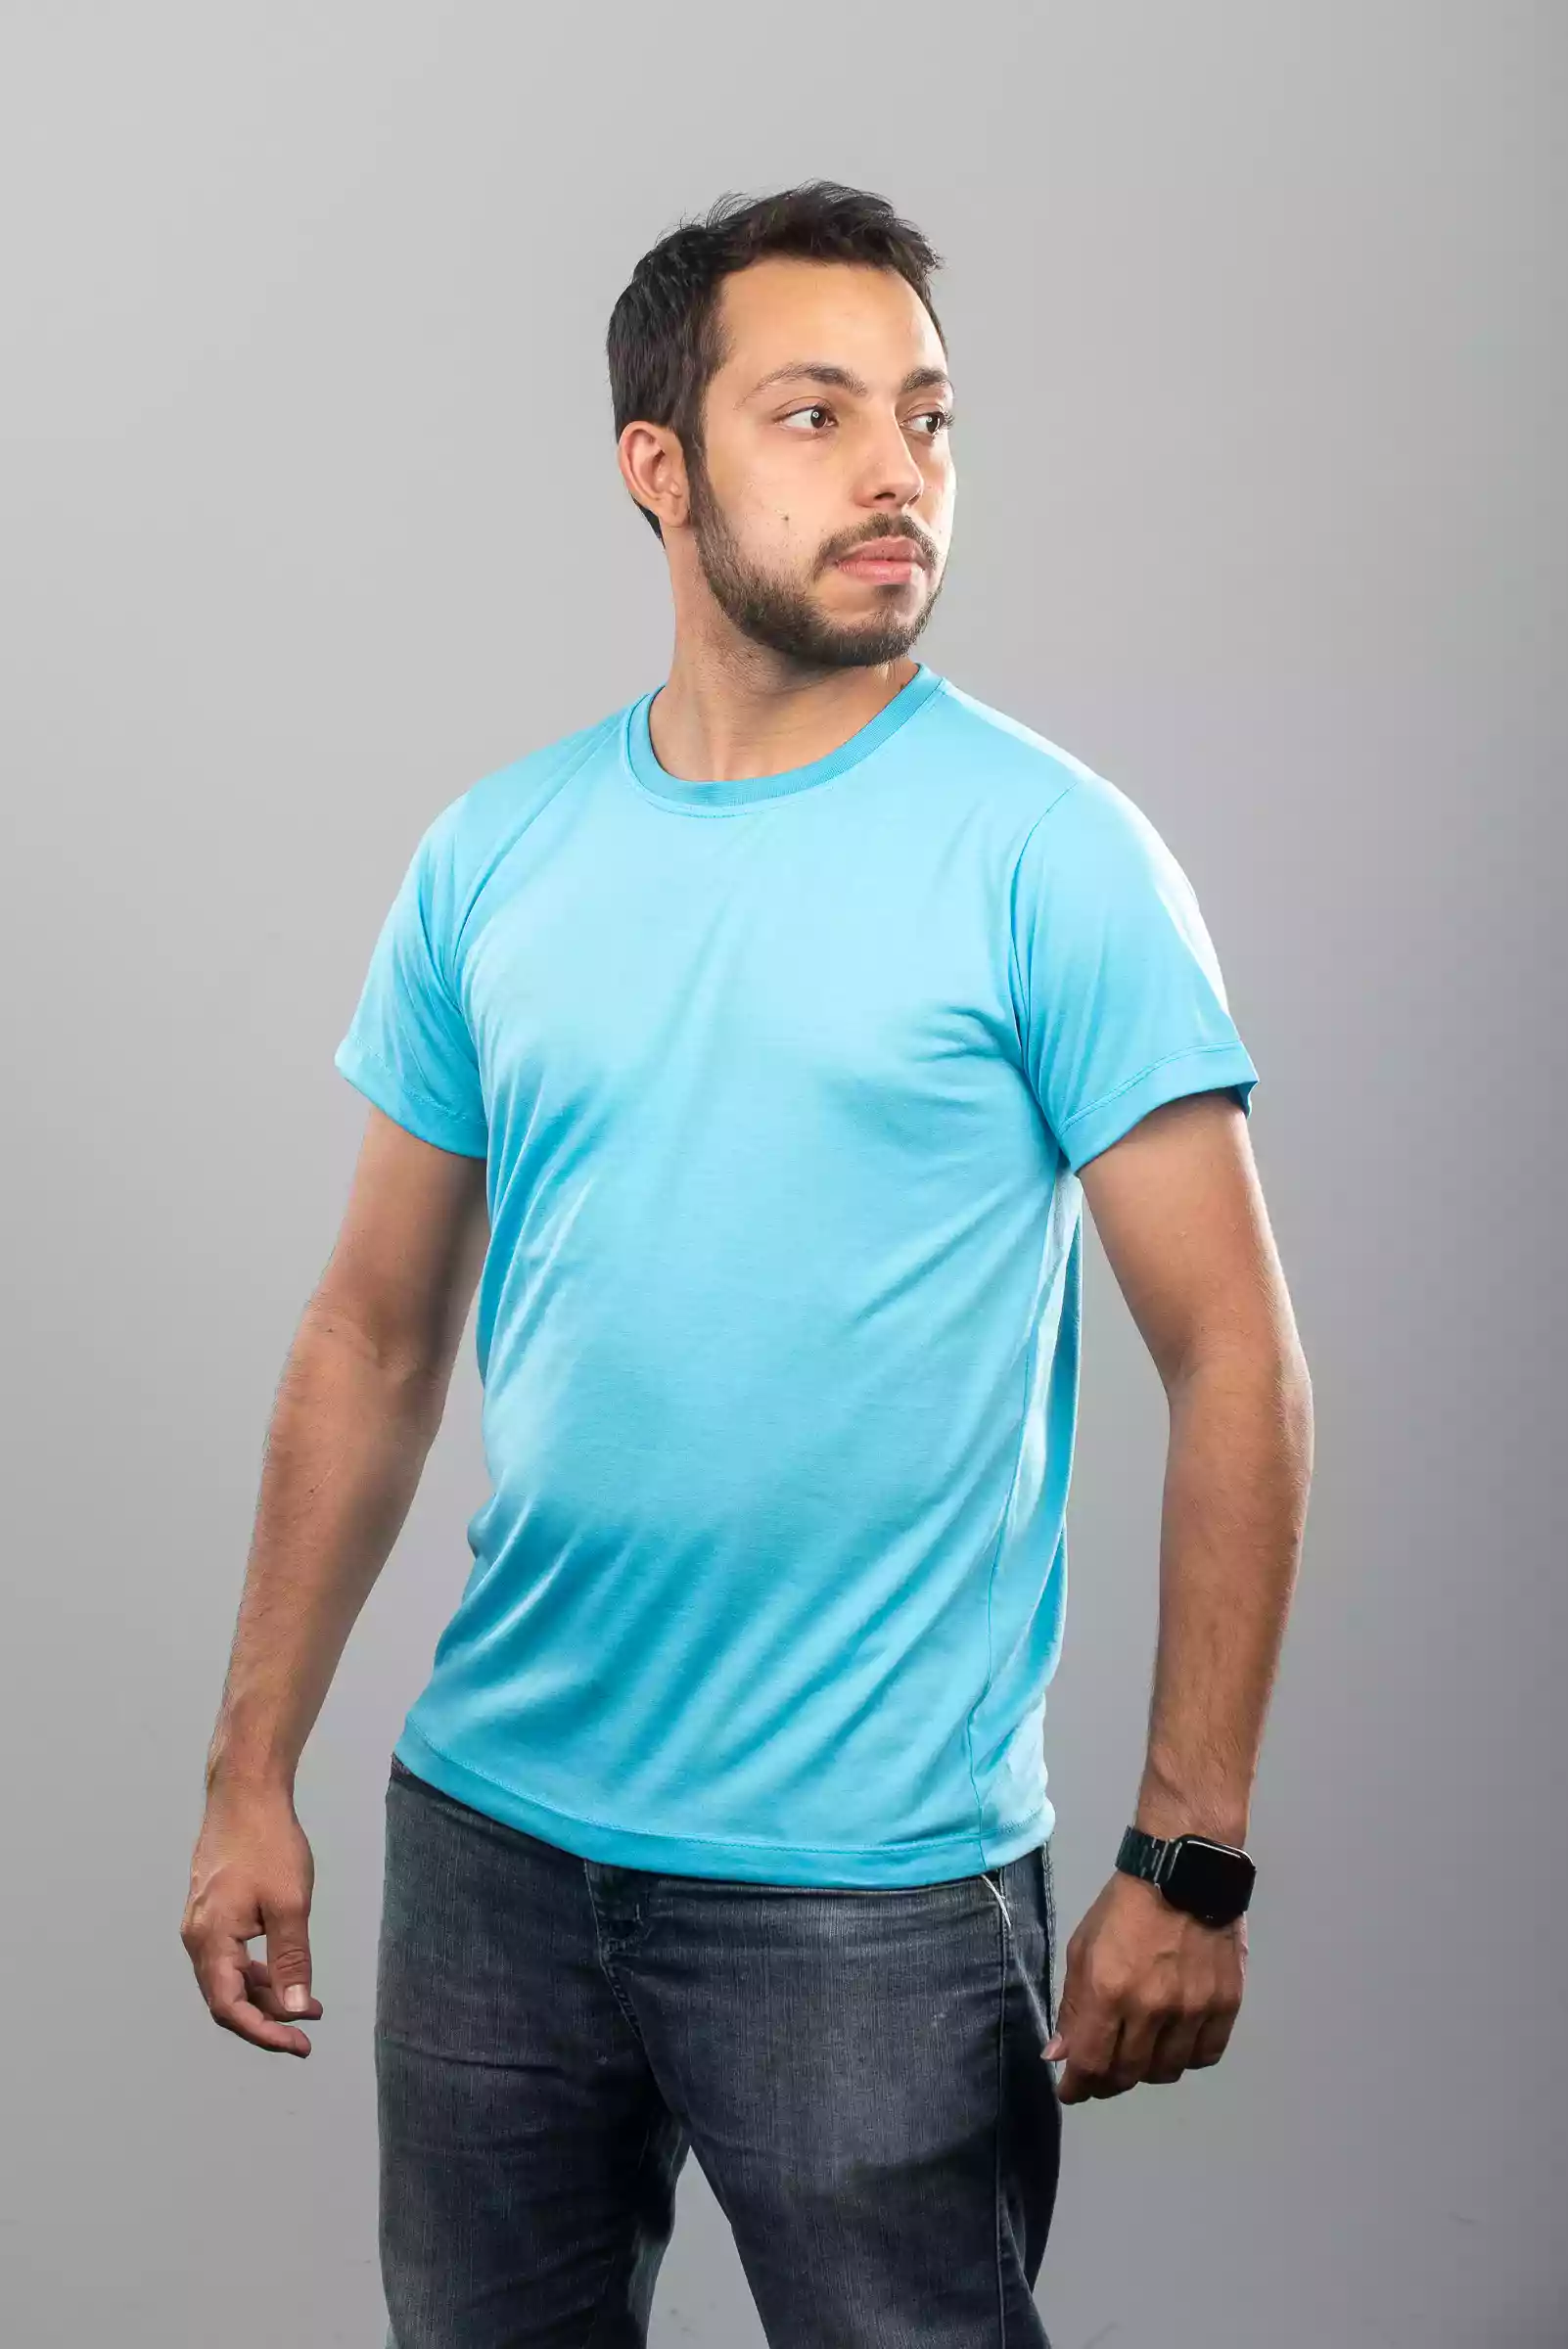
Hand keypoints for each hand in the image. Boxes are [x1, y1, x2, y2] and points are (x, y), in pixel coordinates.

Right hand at [180, 1781, 323, 2056]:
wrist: (245, 1792)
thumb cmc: (267, 1841)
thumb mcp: (290, 1903)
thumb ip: (291, 1959)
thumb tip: (295, 2008)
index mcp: (210, 1940)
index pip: (229, 2008)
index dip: (263, 2033)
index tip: (298, 2045)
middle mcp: (198, 1937)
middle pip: (227, 1998)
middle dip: (268, 2019)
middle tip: (307, 2032)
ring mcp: (203, 1923)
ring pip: (231, 1978)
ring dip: (267, 1995)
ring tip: (307, 2006)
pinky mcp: (214, 1911)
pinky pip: (232, 1956)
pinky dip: (259, 1970)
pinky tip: (287, 1972)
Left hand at [1042, 1869, 1244, 2101]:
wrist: (1185, 1872)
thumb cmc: (1125, 1906)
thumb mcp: (1083, 1947)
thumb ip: (1072, 2005)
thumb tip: (1061, 2055)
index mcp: (1109, 1992)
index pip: (1090, 2063)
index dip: (1077, 2086)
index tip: (1071, 2089)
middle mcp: (1151, 2009)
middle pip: (1127, 2074)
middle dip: (1106, 2082)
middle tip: (1100, 2076)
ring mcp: (1192, 2010)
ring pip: (1165, 2071)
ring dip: (1145, 2071)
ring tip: (1137, 2055)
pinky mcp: (1225, 2006)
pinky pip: (1204, 2056)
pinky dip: (1186, 2058)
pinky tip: (1175, 2044)